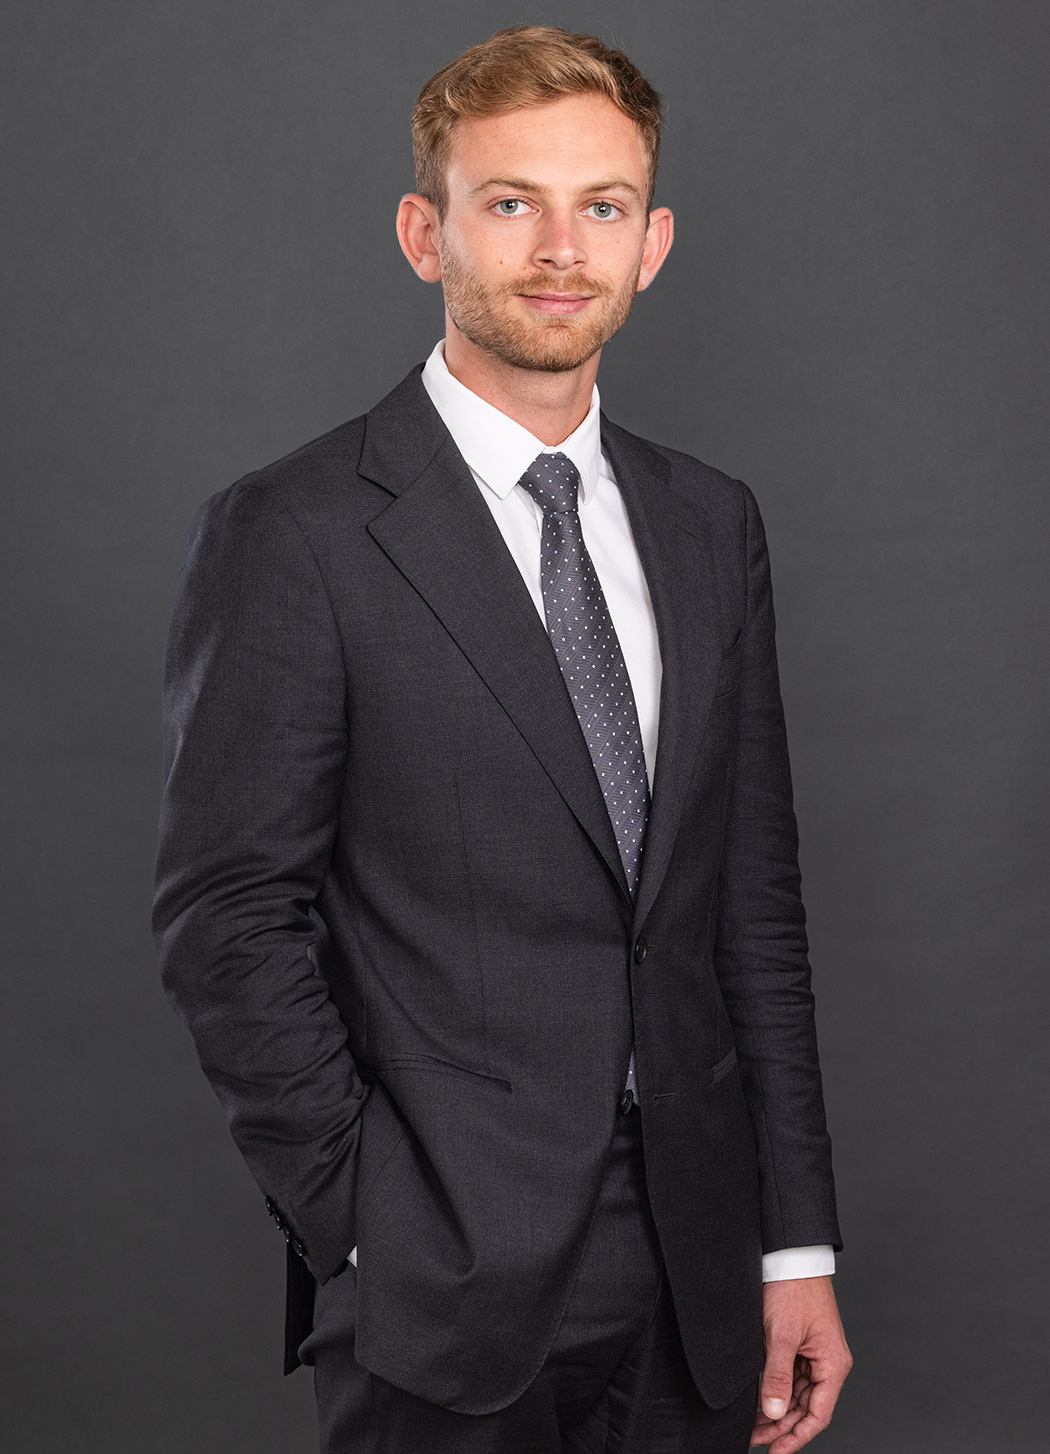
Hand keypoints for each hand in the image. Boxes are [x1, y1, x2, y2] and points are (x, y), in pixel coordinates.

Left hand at [749, 1276, 851, 1451]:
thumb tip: (772, 1412)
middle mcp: (827, 1363)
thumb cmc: (792, 1288)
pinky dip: (775, 1391)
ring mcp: (814, 1355)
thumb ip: (777, 1375)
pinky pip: (790, 1378)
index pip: (817, 1416)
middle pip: (806, 1409)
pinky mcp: (800, 1345)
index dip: (796, 1438)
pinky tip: (758, 1401)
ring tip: (752, 1426)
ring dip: (776, 1411)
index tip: (774, 1452)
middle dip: (780, 1427)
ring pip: (797, 1396)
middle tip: (754, 1439)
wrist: (789, 1256)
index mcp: (833, 1364)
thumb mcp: (781, 1335)